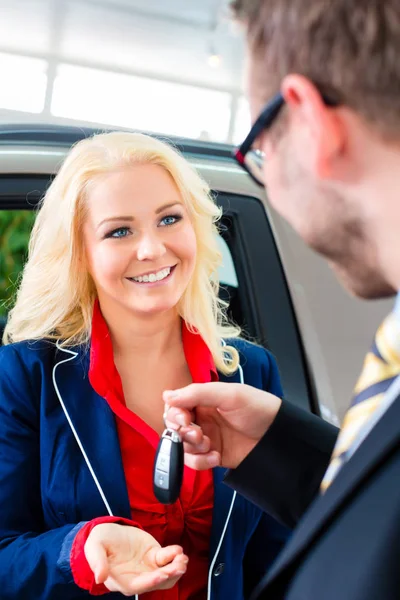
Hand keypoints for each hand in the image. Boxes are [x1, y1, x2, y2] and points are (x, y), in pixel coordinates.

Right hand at [85, 523, 187, 595]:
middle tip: (179, 565)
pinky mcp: (154, 556)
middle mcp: (137, 578)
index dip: (151, 581)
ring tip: (182, 559)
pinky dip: (174, 555)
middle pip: (156, 582)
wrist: (109, 531)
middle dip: (169, 574)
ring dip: (176, 568)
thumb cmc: (100, 541)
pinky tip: (178, 550)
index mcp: (121, 580)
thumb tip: (99, 578)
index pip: (138, 585)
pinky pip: (166, 559)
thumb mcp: (94, 548)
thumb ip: (97, 562)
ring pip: (166, 574)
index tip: (162, 574)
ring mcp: (147, 568)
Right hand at [163, 382, 280, 469]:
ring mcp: (207, 438)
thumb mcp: (229, 395)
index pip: (176, 406)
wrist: (278, 436)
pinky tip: (215, 457)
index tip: (184, 419)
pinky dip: (200, 462)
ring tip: (209, 445)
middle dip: (181, 432)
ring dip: (191, 447)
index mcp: (203, 400)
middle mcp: (202, 418)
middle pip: (174, 427)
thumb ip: (197, 394)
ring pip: (182, 446)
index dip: (175, 414)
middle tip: (198, 433)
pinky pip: (194, 462)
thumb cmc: (258, 408)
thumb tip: (167, 396)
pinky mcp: (213, 456)